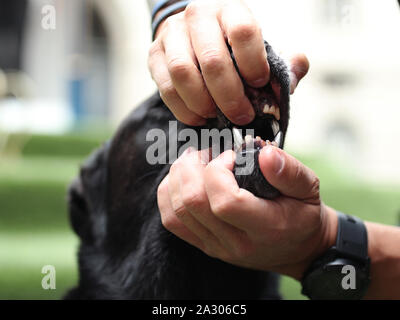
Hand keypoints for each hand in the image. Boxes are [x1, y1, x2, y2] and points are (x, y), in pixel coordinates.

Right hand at [148, 0, 308, 125]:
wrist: (193, 35)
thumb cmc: (232, 48)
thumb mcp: (260, 49)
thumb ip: (282, 62)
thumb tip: (298, 66)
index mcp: (230, 11)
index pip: (243, 32)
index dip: (253, 64)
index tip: (259, 85)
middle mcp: (198, 17)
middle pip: (212, 61)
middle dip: (230, 97)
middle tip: (242, 116)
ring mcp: (172, 35)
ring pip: (183, 75)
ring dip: (203, 104)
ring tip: (216, 116)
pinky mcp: (154, 55)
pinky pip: (166, 88)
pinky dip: (184, 110)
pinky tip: (199, 117)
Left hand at [157, 146, 337, 279]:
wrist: (297, 248)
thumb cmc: (302, 213)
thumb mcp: (309, 188)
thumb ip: (289, 171)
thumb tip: (263, 152)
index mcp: (265, 228)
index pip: (224, 202)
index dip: (219, 171)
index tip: (231, 156)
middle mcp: (235, 242)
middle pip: (193, 204)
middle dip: (191, 167)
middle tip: (205, 151)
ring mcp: (216, 246)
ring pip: (177, 211)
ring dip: (178, 177)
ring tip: (194, 160)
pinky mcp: (204, 245)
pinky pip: (173, 220)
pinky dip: (170, 194)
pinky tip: (183, 177)